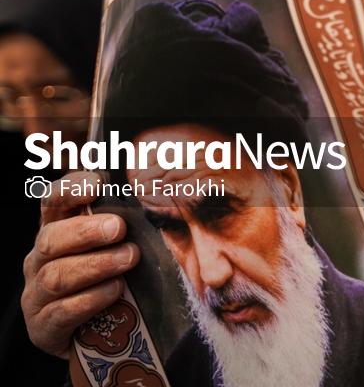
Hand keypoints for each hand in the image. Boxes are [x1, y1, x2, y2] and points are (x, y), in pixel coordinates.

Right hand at [21, 171, 140, 357]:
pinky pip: (61, 312)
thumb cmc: (112, 279)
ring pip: (57, 275)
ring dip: (96, 265)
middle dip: (86, 231)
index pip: (53, 201)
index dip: (71, 188)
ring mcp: (37, 295)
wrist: (96, 337)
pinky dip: (91, 300)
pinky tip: (115, 291)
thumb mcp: (120, 248)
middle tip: (119, 228)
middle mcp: (40, 260)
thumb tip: (169, 195)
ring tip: (129, 259)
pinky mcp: (42, 328)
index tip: (97, 183)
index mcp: (58, 231)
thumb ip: (130, 224)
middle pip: (51, 238)